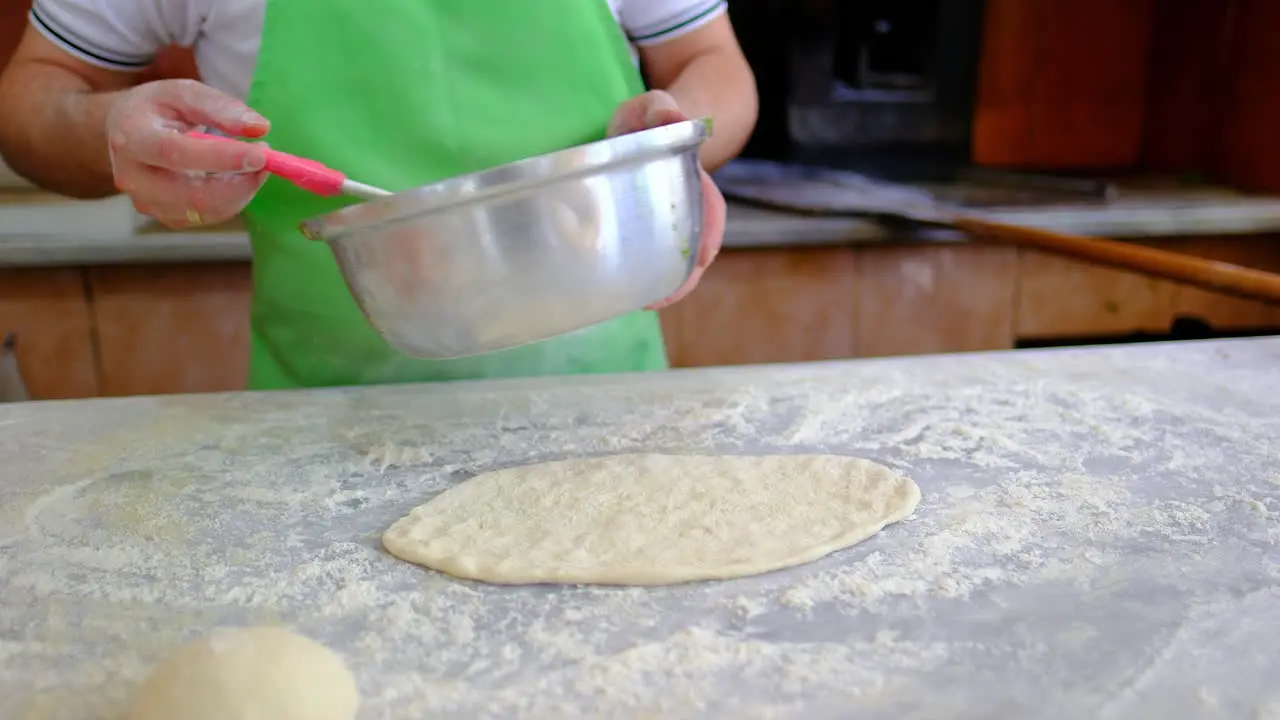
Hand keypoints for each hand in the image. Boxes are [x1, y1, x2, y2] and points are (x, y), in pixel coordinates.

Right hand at [105, 79, 271, 228]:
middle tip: (266, 159)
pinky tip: (239, 178)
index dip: (223, 158)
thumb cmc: (157, 109)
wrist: (126, 134)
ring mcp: (148, 203)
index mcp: (132, 138)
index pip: (177, 154)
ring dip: (241, 191)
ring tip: (254, 165)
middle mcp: (134, 178)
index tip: (262, 154)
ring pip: (207, 210)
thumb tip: (259, 127)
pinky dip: (233, 199)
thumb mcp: (182, 93)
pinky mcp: (167, 217)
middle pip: (194, 195)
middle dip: (241, 182)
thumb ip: (219, 106)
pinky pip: (209, 216)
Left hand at [607, 90, 725, 309]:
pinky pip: (651, 257)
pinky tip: (627, 291)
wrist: (636, 130)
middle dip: (686, 276)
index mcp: (691, 178)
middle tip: (661, 299)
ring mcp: (665, 222)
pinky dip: (645, 276)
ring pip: (676, 258)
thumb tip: (669, 116)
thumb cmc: (645, 121)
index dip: (709, 234)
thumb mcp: (651, 108)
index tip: (702, 258)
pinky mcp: (643, 230)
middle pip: (696, 246)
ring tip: (643, 304)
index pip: (710, 209)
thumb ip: (659, 108)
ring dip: (667, 284)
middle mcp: (684, 206)